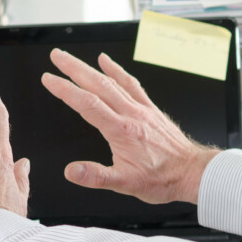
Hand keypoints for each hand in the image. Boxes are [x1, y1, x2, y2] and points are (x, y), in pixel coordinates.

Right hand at [41, 49, 218, 203]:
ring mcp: (141, 109)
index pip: (87, 104)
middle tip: (56, 56)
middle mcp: (131, 114)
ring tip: (72, 59)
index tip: (49, 79)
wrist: (192, 172)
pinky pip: (131, 83)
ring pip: (111, 81)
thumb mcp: (125, 184)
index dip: (65, 90)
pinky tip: (106, 61)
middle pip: (97, 85)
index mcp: (121, 131)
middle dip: (73, 68)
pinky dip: (116, 70)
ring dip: (89, 67)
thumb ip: (96, 176)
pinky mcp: (149, 109)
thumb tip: (72, 171)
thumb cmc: (162, 178)